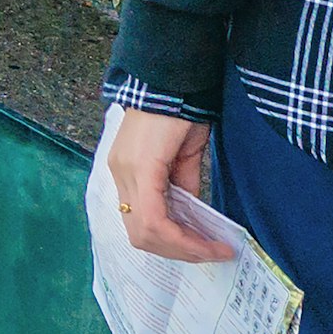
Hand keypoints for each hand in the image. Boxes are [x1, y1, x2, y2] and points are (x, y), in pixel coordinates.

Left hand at [107, 109, 228, 264]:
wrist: (178, 80)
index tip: (206, 251)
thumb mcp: (183, 158)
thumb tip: (191, 218)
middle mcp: (119, 173)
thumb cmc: (182, 112)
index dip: (172, 244)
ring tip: (213, 249)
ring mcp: (124, 171)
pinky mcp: (139, 167)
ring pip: (145, 231)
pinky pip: (154, 216)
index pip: (140, 223)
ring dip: (182, 248)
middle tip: (210, 253)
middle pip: (140, 234)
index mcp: (126, 171)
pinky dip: (182, 235)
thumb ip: (181, 188)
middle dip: (178, 251)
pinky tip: (207, 240)